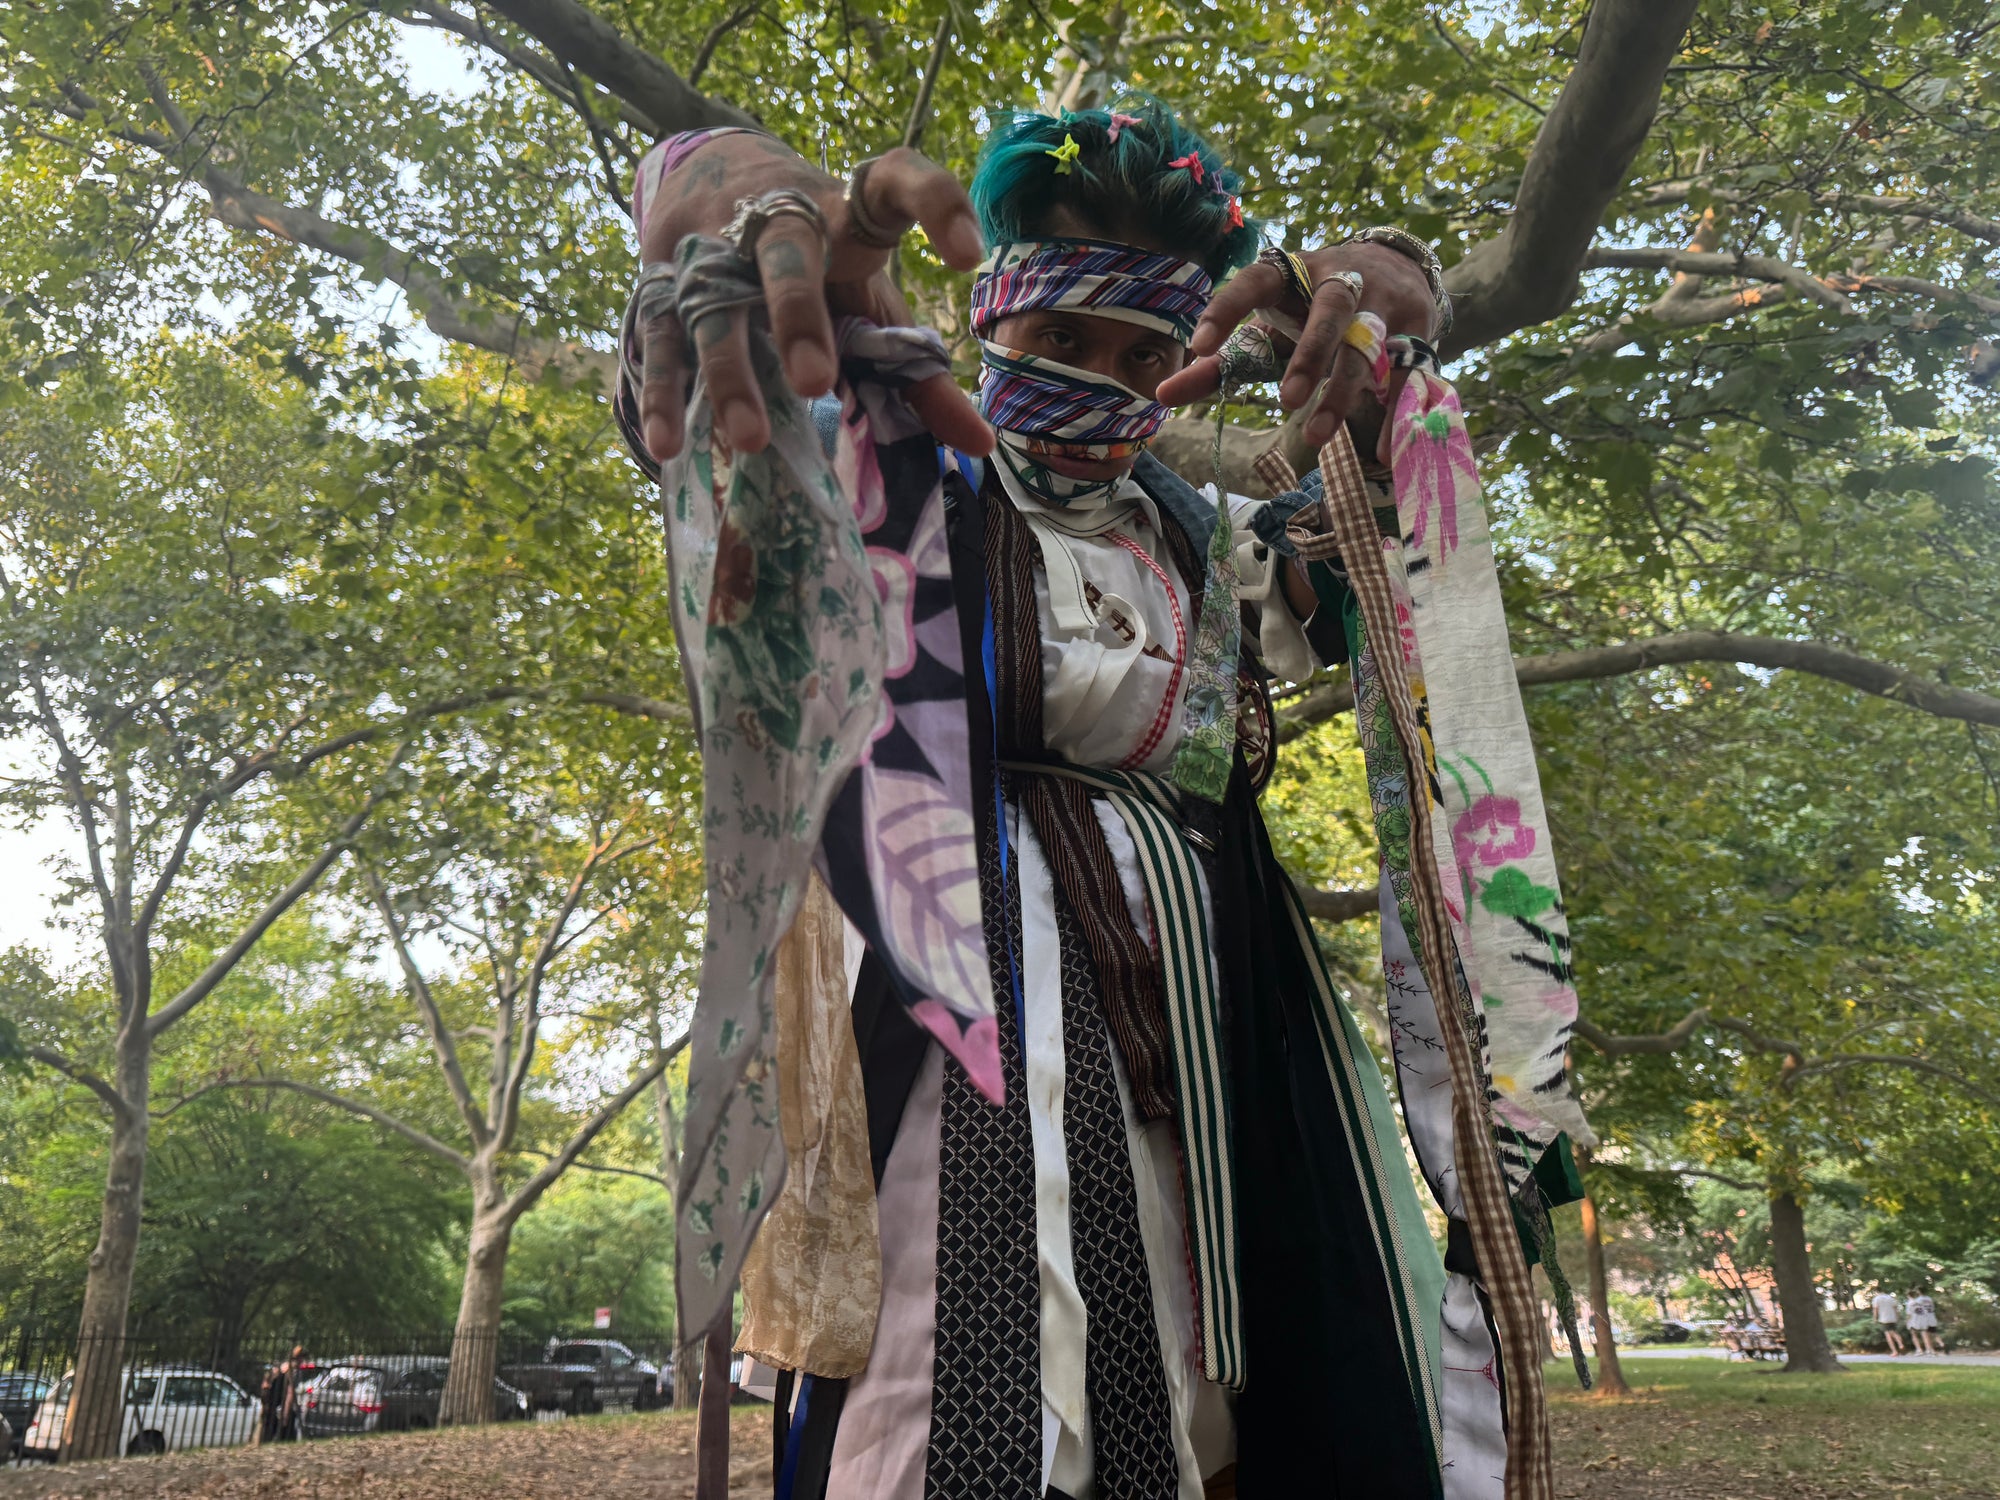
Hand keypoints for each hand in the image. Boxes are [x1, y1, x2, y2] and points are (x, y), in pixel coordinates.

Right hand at [638, 138, 992, 460]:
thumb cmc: (820, 262)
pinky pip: (656, 337)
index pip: (897, 182)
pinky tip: (666, 446)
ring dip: (729, 372)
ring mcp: (713, 248)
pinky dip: (662, 393)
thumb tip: (981, 444)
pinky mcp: (663, 282)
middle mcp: (778, 218)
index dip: (936, 205)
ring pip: (714, 303)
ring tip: (751, 441)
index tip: (968, 255)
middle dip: (796, 312)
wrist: (713, 182)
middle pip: (784, 250)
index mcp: (847, 212)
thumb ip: (920, 372)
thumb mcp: (869, 303)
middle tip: (816, 382)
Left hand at [1156, 241, 1437, 464]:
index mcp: (1292, 273)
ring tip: (1317, 436)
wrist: (1396, 267)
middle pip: (1331, 309)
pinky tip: (1382, 451)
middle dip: (1311, 353)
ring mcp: (1383, 304)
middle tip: (1285, 400)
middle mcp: (1340, 280)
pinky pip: (1408, 374)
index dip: (1227, 307)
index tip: (1200, 345)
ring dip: (1344, 392)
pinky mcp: (1417, 330)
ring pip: (1368, 345)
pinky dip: (1395, 415)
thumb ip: (1218, 363)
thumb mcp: (1267, 327)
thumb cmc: (1309, 307)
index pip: (1254, 280)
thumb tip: (1160, 397)